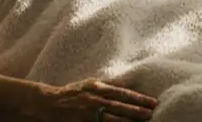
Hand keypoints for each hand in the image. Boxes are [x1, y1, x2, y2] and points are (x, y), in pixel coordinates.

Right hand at [41, 79, 157, 120]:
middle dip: (138, 111)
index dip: (138, 98)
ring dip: (129, 121)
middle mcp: (95, 99)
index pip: (123, 93)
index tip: (152, 101)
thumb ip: (106, 86)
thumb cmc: (72, 93)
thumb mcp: (89, 84)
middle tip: (153, 114)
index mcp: (98, 87)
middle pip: (121, 106)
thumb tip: (126, 86)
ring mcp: (90, 113)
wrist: (49, 103)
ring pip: (114, 119)